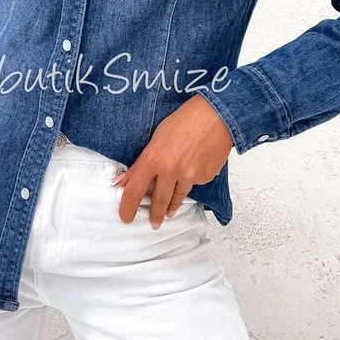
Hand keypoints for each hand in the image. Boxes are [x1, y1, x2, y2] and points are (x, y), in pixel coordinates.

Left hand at [113, 94, 232, 228]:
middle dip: (154, 215)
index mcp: (153, 159)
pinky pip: (194, 185)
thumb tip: (125, 180)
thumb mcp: (156, 138)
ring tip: (169, 213)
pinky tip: (193, 172)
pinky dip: (191, 183)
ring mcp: (189, 176)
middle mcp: (170, 171)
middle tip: (153, 223)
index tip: (126, 217)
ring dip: (171, 207)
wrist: (215, 116)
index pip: (134, 190)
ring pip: (177, 198)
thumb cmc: (184, 121)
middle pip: (158, 202)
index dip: (127, 208)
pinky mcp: (205, 177)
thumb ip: (141, 163)